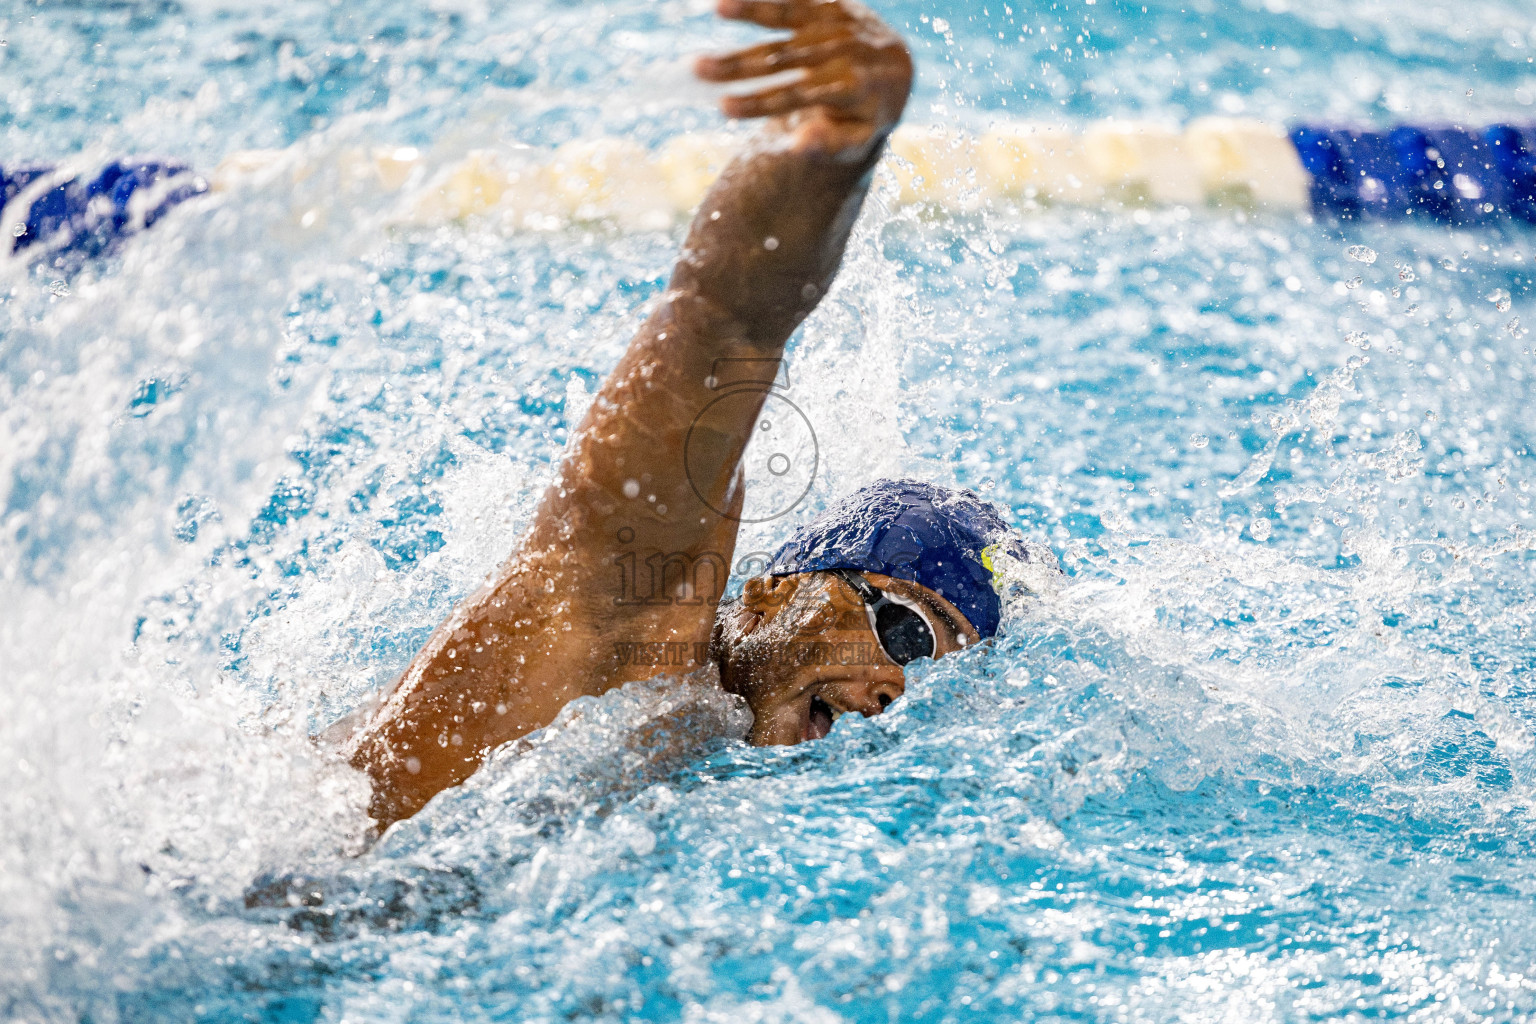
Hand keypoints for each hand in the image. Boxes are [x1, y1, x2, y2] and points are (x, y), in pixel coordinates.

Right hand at [695, 0, 912, 158]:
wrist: (896, 70)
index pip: (798, 95)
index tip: (722, 107)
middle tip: (697, 69)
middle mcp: (849, 49)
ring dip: (752, 10)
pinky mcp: (832, 3)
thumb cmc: (865, 114)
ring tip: (719, 7)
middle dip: (740, 63)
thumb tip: (798, 146)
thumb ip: (830, 145)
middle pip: (786, 57)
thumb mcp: (857, 140)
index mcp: (856, 87)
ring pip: (791, 15)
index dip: (760, 102)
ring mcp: (840, 21)